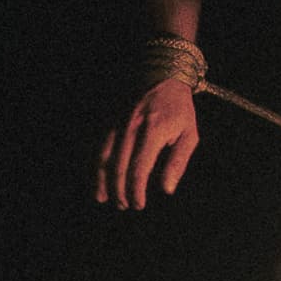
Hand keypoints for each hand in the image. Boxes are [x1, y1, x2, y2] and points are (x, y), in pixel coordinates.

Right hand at [94, 79, 199, 210]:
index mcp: (154, 130)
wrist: (160, 75)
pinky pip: (94, 145)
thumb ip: (178, 162)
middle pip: (118, 167)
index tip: (138, 204)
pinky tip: (95, 178)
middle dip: (119, 191)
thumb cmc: (178, 109)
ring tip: (105, 198)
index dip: (136, 191)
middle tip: (124, 205)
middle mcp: (131, 126)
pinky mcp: (106, 119)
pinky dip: (92, 165)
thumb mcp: (188, 133)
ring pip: (101, 158)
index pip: (139, 169)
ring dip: (101, 181)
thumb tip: (167, 190)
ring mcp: (116, 122)